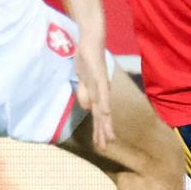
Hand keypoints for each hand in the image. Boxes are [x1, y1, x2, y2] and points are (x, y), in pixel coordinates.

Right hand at [73, 34, 115, 152]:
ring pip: (103, 108)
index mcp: (99, 94)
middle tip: (104, 148)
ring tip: (107, 138)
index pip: (99, 115)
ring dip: (105, 124)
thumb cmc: (87, 58)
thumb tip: (87, 109)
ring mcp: (102, 85)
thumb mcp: (83, 80)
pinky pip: (101, 93)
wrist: (90, 41)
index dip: (99, 130)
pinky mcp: (99, 77)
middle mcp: (103, 92)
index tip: (100, 144)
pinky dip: (104, 104)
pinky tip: (106, 114)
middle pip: (103, 116)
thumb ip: (85, 93)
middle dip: (103, 132)